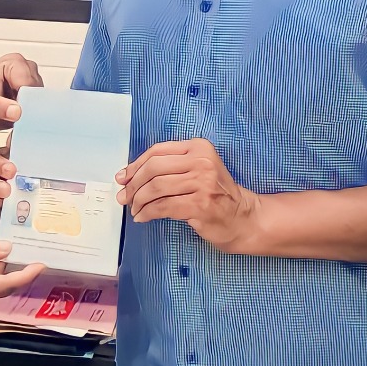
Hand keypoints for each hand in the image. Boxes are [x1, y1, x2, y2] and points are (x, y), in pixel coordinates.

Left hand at [0, 52, 42, 126]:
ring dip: (29, 110)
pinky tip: (18, 114)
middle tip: (13, 114)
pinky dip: (30, 112)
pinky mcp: (33, 92)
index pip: (28, 82)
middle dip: (27, 105)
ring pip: (40, 99)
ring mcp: (30, 80)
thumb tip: (16, 112)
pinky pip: (39, 105)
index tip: (17, 113)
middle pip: (37, 90)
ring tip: (12, 113)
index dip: (24, 100)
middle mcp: (25, 68)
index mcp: (12, 62)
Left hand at [117, 139, 261, 251]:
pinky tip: (143, 217)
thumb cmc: (215, 195)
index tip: (123, 177)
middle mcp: (202, 161)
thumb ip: (170, 168)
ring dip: (139, 201)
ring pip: (156, 188)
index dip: (135, 165)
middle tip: (125, 197)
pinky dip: (148, 213)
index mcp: (199, 147)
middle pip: (153, 168)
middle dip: (134, 185)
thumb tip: (129, 176)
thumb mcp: (197, 170)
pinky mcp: (200, 204)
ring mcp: (203, 183)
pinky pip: (163, 207)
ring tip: (135, 209)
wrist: (242, 217)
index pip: (157, 151)